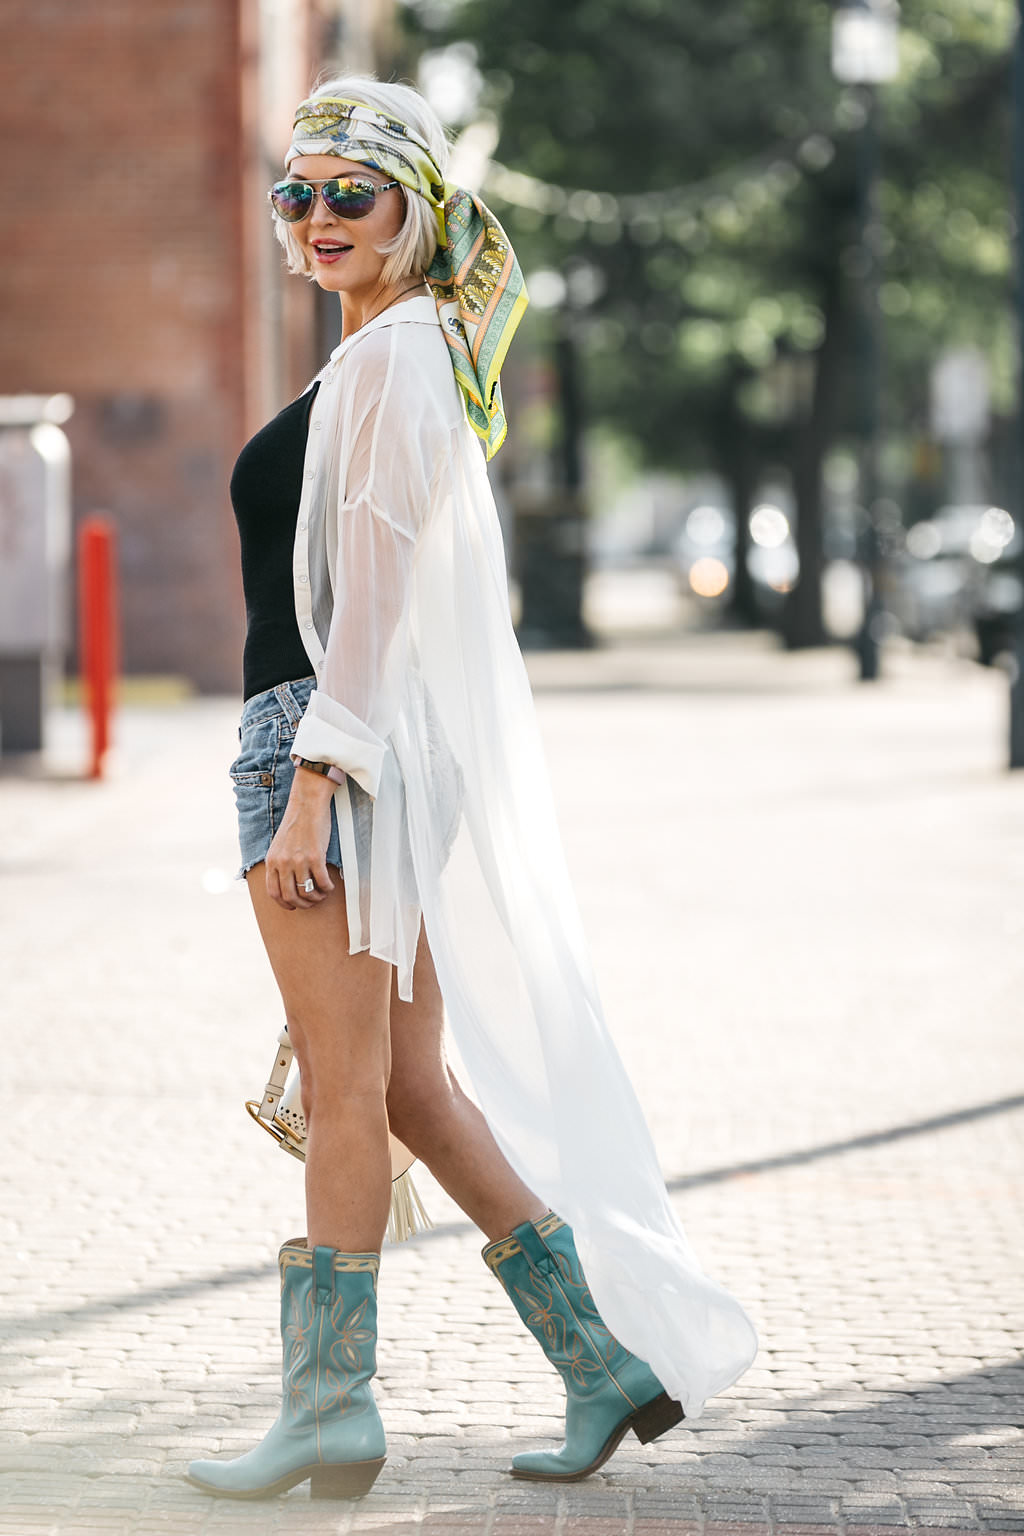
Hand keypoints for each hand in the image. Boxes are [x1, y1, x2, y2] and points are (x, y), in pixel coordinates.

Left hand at [265, 767, 337, 910]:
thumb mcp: (279, 845)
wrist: (307, 805)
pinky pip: (321, 882)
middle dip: (303, 904)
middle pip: (290, 896)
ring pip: (306, 892)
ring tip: (322, 894)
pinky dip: (327, 888)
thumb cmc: (296, 824)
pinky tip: (330, 886)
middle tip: (311, 902)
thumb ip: (280, 863)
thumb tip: (287, 883)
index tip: (294, 906)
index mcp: (272, 861)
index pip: (273, 893)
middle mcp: (283, 863)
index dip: (284, 904)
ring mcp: (298, 860)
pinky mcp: (315, 856)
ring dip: (316, 898)